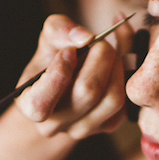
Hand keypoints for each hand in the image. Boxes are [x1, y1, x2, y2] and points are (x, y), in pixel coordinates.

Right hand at [15, 13, 132, 138]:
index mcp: (30, 106)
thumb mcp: (48, 39)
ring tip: (109, 50)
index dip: (57, 75)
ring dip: (117, 67)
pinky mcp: (108, 126)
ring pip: (112, 98)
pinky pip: (126, 101)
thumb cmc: (53, 58)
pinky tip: (120, 58)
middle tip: (100, 41)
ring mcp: (82, 129)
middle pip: (87, 92)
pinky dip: (128, 74)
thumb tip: (85, 38)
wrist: (70, 81)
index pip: (40, 104)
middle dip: (99, 58)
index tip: (69, 51)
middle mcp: (54, 125)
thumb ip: (59, 30)